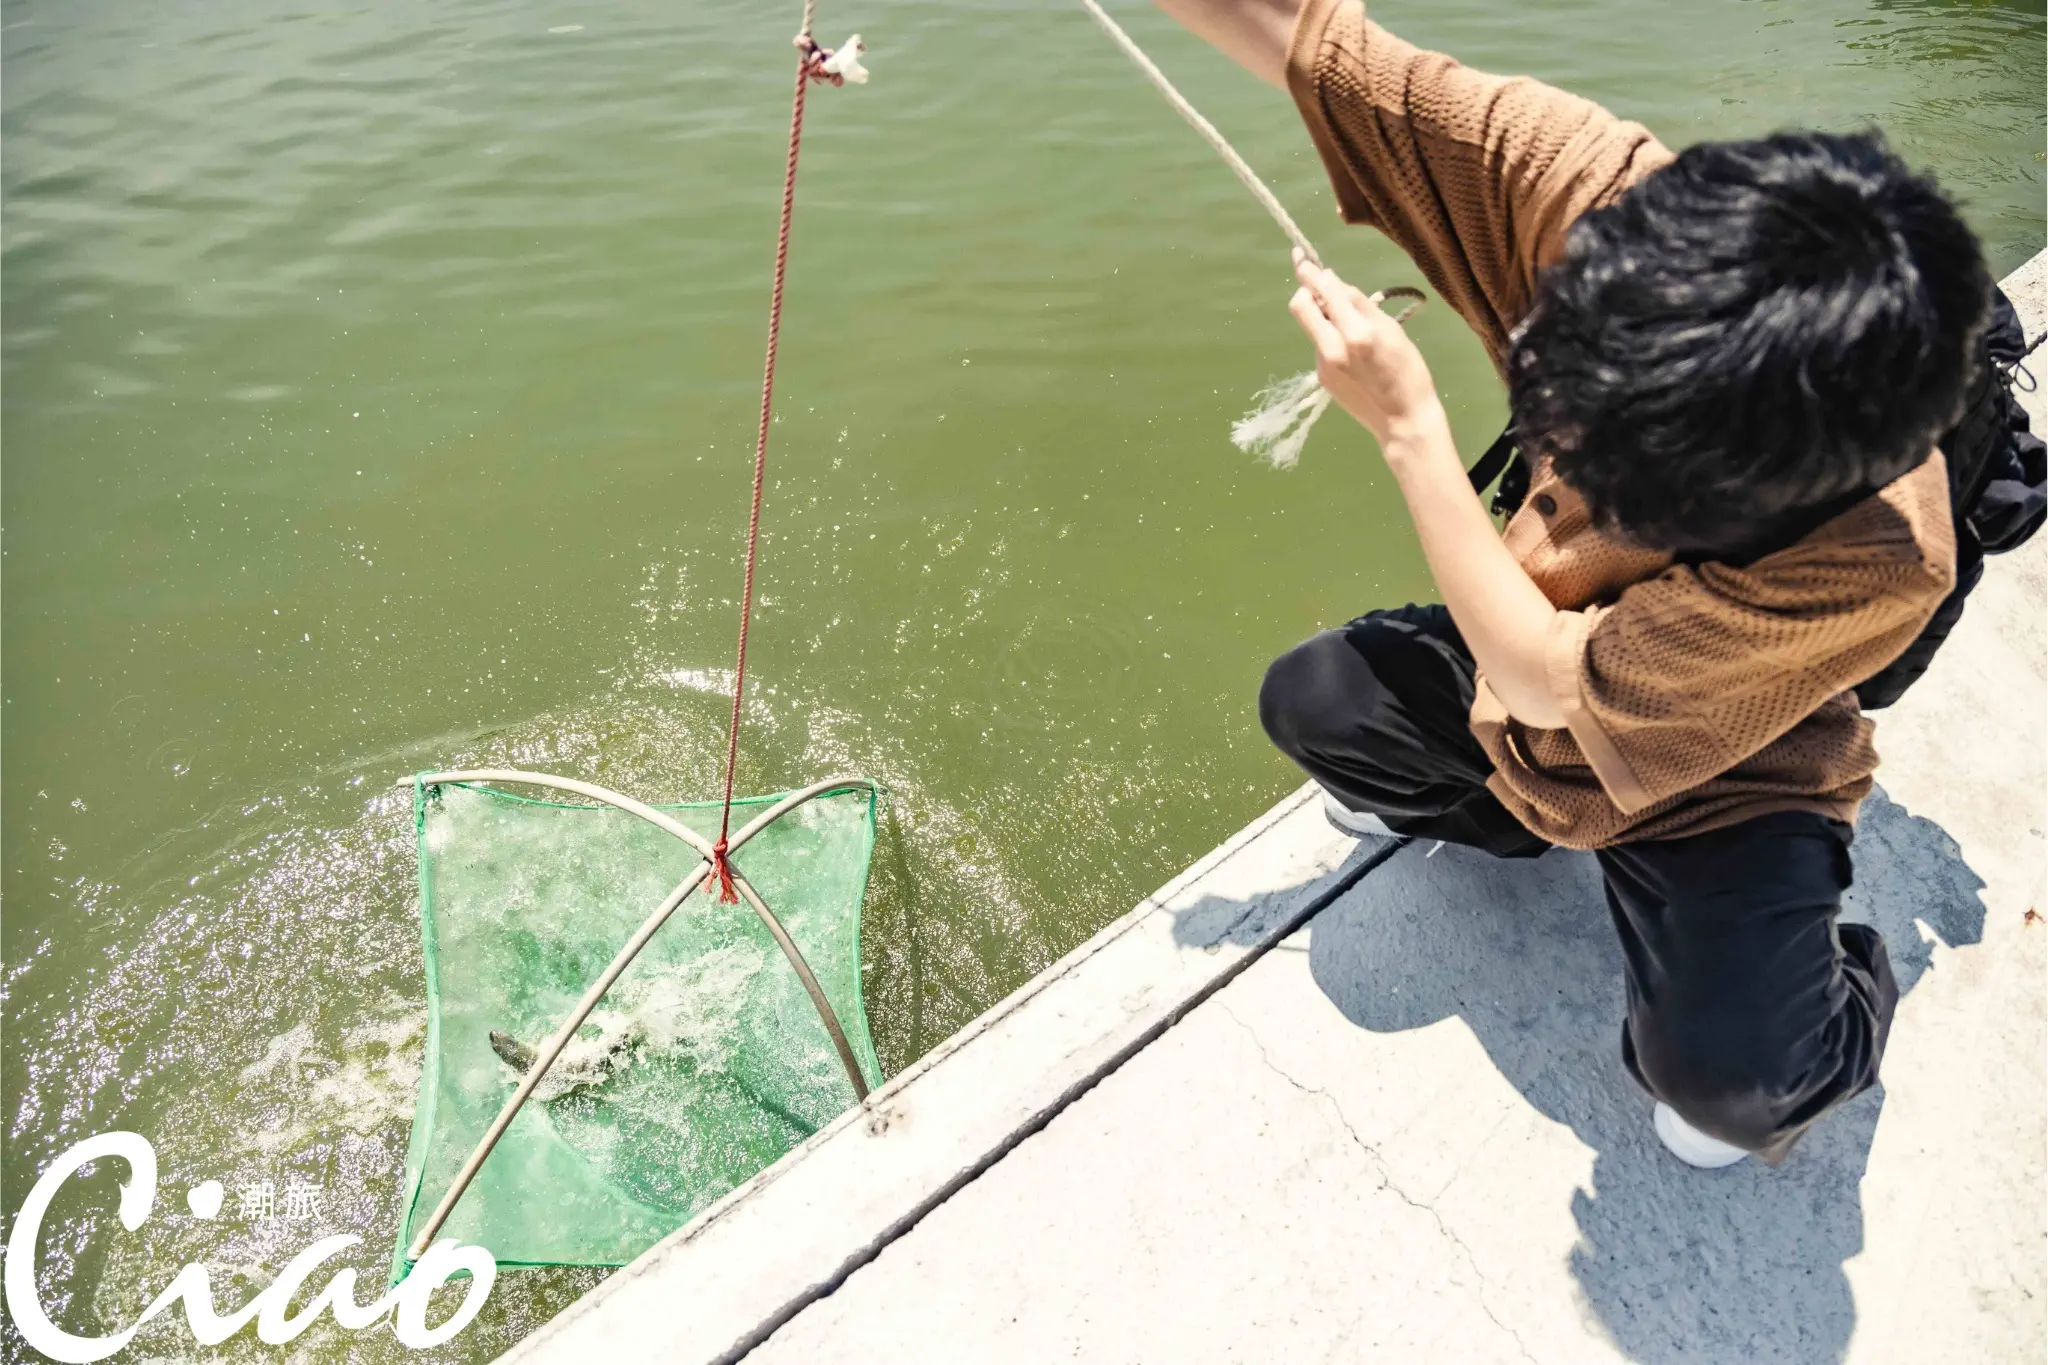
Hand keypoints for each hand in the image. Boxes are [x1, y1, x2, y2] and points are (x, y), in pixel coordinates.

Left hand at [1287, 249, 1446, 452]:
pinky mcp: (1321, 377)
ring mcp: (1322, 364)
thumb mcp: (1391, 330)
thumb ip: (1360, 305)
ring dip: (1323, 316)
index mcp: (1355, 333)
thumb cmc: (1408, 371)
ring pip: (1312, 326)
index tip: (1301, 257)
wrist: (1402, 420)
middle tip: (1318, 285)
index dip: (1311, 271)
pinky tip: (1352, 351)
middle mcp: (1332, 348)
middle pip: (1300, 307)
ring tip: (1352, 327)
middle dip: (1305, 290)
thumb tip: (1333, 284)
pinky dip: (1330, 338)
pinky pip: (1320, 345)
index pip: (1324, 292)